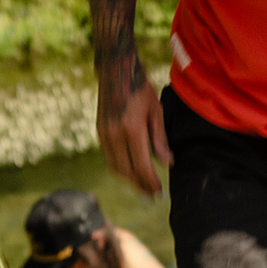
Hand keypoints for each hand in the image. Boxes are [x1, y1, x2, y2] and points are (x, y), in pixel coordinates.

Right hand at [97, 63, 172, 196]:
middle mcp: (114, 134)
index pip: (141, 165)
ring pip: (116, 167)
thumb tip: (167, 164)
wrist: (116, 71)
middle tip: (152, 196)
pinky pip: (110, 158)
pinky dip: (121, 169)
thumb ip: (160, 140)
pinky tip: (131, 171)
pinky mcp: (100, 132)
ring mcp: (104, 134)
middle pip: (127, 171)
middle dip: (140, 186)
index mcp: (131, 129)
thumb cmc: (141, 89)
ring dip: (129, 180)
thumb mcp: (156, 112)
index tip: (159, 192)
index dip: (150, 182)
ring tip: (143, 187)